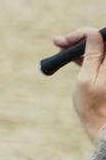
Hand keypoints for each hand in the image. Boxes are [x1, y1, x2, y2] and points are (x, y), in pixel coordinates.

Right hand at [52, 27, 105, 143]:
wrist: (102, 125)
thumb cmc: (93, 106)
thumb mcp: (87, 78)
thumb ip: (92, 54)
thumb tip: (92, 34)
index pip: (99, 35)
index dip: (81, 35)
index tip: (63, 41)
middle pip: (99, 40)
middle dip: (79, 39)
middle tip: (58, 43)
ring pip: (97, 48)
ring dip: (80, 46)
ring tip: (60, 48)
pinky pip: (97, 57)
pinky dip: (84, 55)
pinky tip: (70, 56)